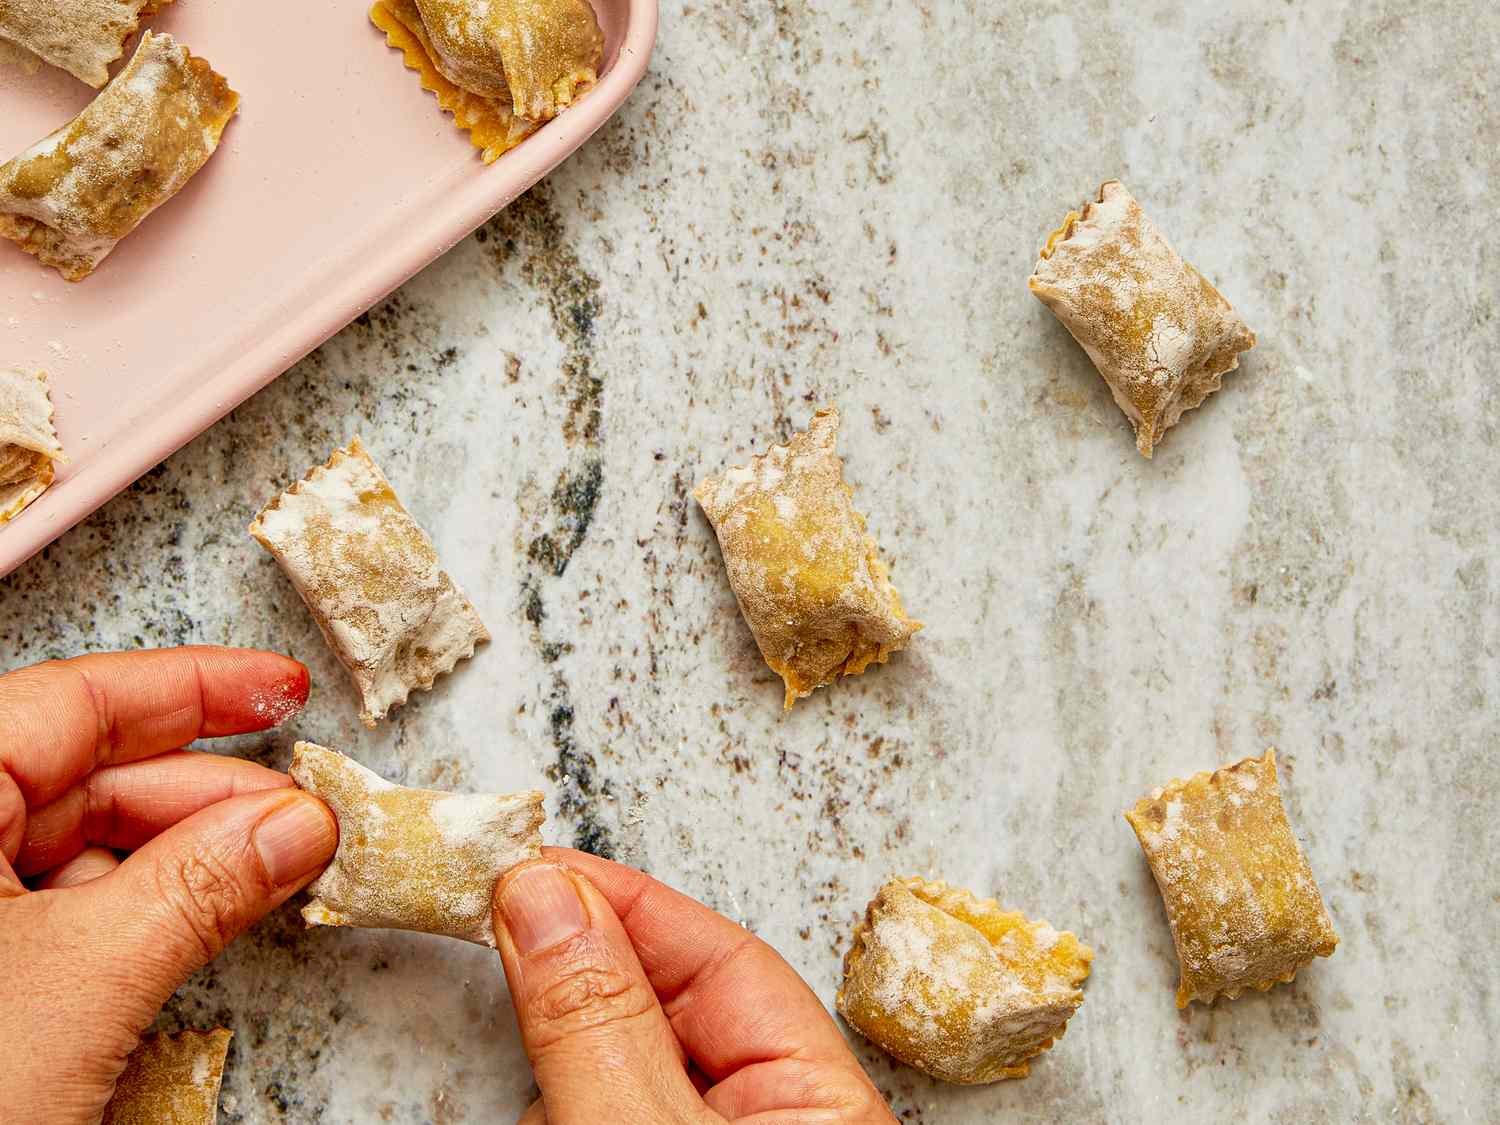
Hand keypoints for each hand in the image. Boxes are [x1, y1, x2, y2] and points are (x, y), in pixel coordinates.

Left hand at [0, 647, 337, 1124]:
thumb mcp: (81, 978)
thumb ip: (199, 886)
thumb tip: (298, 824)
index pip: (74, 702)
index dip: (191, 688)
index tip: (282, 689)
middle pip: (88, 774)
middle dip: (208, 790)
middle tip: (303, 814)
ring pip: (85, 845)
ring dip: (190, 853)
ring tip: (276, 866)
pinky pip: (70, 908)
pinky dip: (149, 905)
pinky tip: (213, 911)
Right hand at [493, 848, 895, 1124]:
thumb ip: (598, 1026)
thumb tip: (544, 899)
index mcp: (818, 1102)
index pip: (722, 959)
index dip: (624, 903)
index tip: (531, 870)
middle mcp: (769, 1119)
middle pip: (660, 1011)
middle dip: (582, 994)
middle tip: (500, 944)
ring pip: (609, 1070)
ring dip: (559, 1081)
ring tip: (553, 1115)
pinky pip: (592, 1113)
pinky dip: (557, 1112)